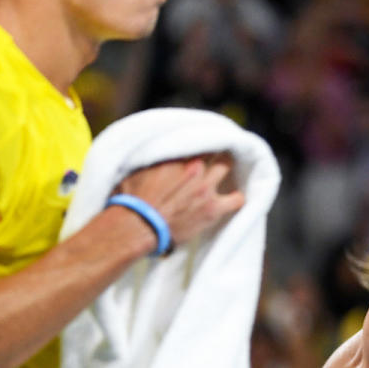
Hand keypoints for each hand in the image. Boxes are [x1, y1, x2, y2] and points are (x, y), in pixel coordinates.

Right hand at [116, 154, 244, 244]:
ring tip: (224, 169)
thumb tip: (152, 151)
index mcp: (177, 156)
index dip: (200, 143)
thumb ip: (152, 159)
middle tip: (212, 155)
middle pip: (213, 150)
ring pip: (226, 166)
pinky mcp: (213, 209)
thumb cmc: (132, 200)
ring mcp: (206, 187)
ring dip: (225, 166)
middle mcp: (195, 167)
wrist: (138, 227)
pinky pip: (237, 199)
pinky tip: (235, 196)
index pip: (197, 140)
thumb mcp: (136, 169)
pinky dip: (237, 197)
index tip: (200, 147)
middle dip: (213, 151)